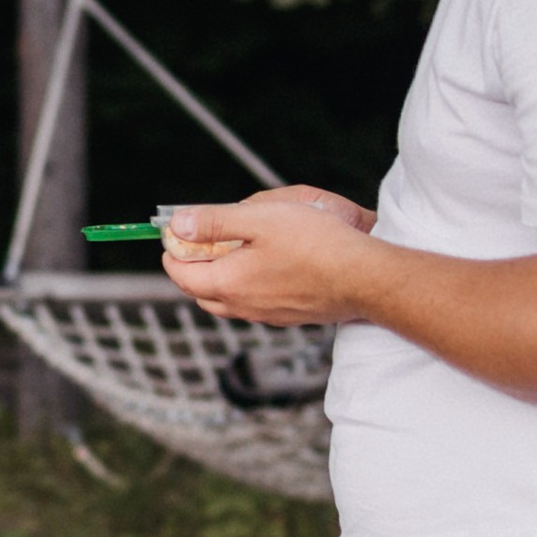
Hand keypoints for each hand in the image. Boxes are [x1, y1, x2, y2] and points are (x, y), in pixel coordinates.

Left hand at [160, 186, 379, 327]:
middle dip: (192, 267)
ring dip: (220, 277)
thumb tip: (178, 225)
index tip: (175, 234)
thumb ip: (215, 222)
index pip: (181, 275)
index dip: (172, 252)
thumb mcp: (260, 219)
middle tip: (199, 240)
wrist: (364, 278)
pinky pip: (254, 303)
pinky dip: (246, 285)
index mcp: (228, 284)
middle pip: (201, 291)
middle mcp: (243, 307)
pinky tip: (266, 263)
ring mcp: (267, 315)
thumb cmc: (317, 244)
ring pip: (227, 300)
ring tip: (233, 249)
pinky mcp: (289, 316)